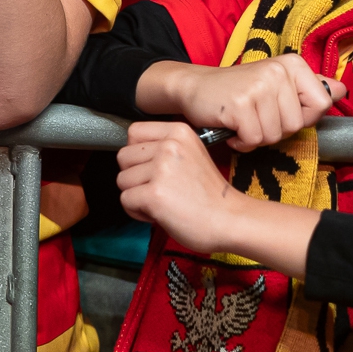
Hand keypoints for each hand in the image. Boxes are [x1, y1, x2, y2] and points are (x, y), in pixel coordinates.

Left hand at [116, 121, 245, 253]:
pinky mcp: (154, 194)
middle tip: (158, 190)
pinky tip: (159, 213)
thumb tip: (133, 155)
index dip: (136, 154)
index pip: (134, 132)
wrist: (230, 219)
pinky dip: (137, 212)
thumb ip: (164, 149)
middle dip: (134, 177)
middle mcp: (168, 146)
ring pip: (122, 180)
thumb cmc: (210, 195)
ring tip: (162, 202)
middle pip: (123, 157)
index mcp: (178, 132)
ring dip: (136, 196)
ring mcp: (161, 169)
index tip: (150, 168)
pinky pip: (125, 200)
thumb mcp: (191, 155)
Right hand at [144, 54, 334, 150]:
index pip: (322, 105)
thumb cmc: (239, 91)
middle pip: (297, 125)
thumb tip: (343, 90)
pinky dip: (241, 142)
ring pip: (275, 135)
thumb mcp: (277, 83)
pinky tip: (232, 128)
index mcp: (293, 63)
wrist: (195, 88)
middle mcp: (278, 70)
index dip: (301, 117)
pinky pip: (254, 140)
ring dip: (256, 137)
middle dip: (275, 129)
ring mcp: (259, 86)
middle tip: (255, 114)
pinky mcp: (240, 104)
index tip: (279, 109)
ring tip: (242, 120)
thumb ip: (311, 87)